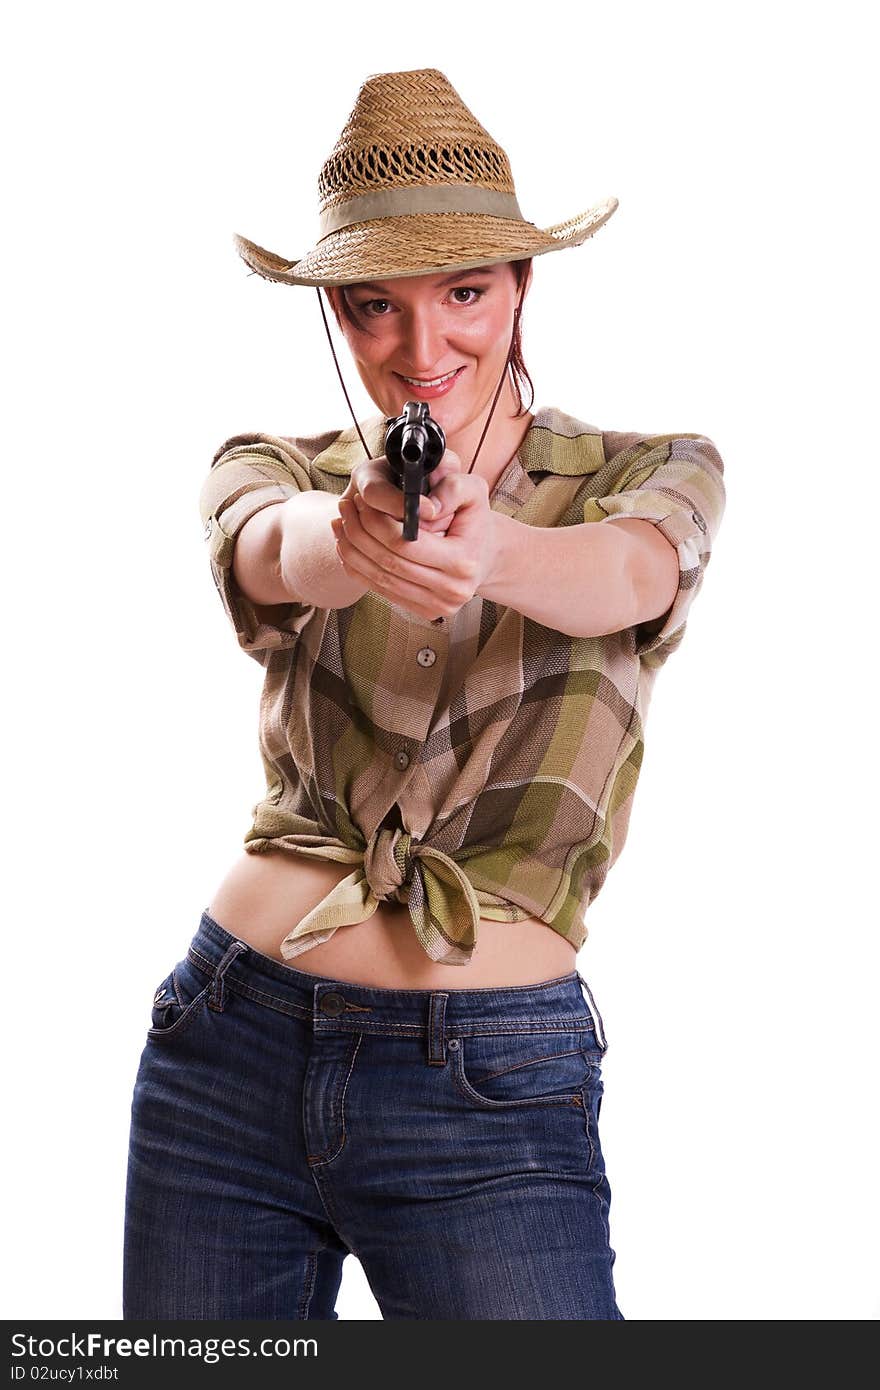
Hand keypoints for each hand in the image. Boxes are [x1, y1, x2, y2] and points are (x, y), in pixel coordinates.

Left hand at [329, 450, 499, 622]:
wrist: (485, 553)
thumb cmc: (474, 519)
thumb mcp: (473, 490)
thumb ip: (452, 488)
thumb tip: (425, 508)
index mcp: (462, 561)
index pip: (405, 543)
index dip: (376, 521)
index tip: (360, 501)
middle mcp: (451, 590)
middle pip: (389, 562)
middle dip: (360, 532)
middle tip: (344, 507)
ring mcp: (438, 606)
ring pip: (380, 578)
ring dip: (353, 550)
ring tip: (340, 523)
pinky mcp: (425, 612)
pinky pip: (382, 591)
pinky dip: (359, 569)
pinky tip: (347, 546)